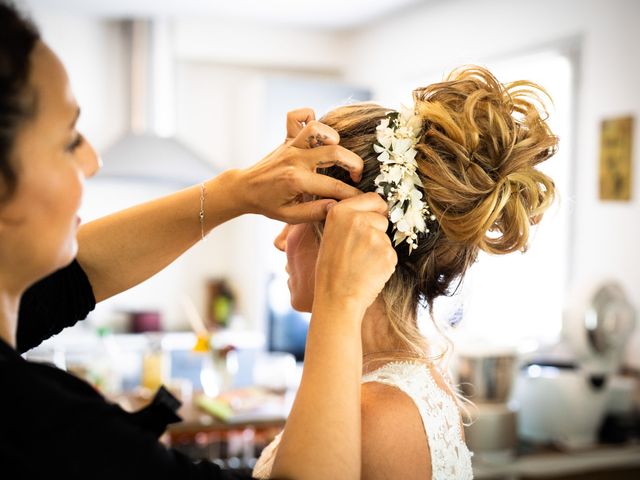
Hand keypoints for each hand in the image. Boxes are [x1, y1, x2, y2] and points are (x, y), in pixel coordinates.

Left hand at [236, 108, 363, 222]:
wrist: (244, 189)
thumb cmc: (268, 204)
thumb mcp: (289, 216)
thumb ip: (314, 212)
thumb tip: (338, 207)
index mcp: (296, 180)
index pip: (333, 186)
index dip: (352, 194)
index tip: (362, 199)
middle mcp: (295, 159)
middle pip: (334, 151)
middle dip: (354, 163)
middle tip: (355, 176)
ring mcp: (290, 146)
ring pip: (317, 128)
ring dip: (333, 136)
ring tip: (336, 151)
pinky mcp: (287, 138)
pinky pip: (296, 117)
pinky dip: (309, 117)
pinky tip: (317, 133)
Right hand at [314, 192, 397, 314]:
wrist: (336, 297)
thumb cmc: (330, 269)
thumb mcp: (330, 235)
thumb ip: (347, 219)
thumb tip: (368, 210)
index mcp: (340, 212)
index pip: (373, 198)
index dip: (376, 210)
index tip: (372, 220)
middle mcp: (357, 219)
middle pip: (382, 218)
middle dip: (376, 231)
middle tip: (359, 250)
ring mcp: (374, 236)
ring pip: (386, 237)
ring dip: (379, 248)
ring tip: (361, 262)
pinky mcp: (387, 253)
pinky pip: (391, 253)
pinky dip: (384, 262)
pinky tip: (369, 271)